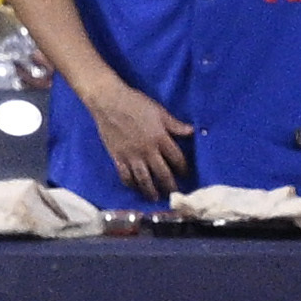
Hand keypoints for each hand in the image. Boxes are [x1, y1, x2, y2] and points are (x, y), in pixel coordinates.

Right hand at [81, 74, 193, 200]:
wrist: (109, 102)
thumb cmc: (136, 103)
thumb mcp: (159, 111)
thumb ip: (175, 125)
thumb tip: (192, 132)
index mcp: (160, 138)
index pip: (176, 158)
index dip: (183, 168)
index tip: (186, 174)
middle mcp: (147, 150)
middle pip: (162, 173)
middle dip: (170, 185)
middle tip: (174, 193)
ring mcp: (131, 156)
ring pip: (144, 179)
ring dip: (151, 190)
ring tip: (155, 197)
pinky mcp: (117, 157)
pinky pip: (125, 175)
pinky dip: (130, 184)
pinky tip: (134, 187)